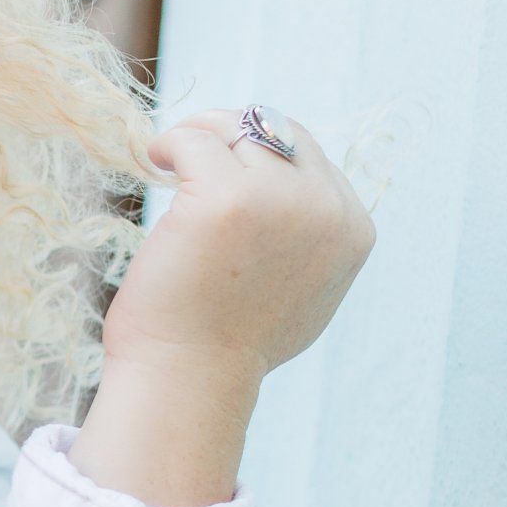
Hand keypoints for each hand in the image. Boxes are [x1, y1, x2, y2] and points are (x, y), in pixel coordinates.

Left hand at [68, 106, 375, 506]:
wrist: (190, 378)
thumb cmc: (229, 340)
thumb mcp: (300, 288)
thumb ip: (306, 236)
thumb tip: (284, 187)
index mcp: (352, 229)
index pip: (310, 153)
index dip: (259, 153)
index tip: (220, 173)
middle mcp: (326, 210)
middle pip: (277, 128)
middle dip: (228, 133)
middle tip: (186, 156)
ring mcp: (279, 201)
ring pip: (235, 129)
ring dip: (197, 137)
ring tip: (167, 162)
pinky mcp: (226, 198)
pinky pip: (195, 140)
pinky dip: (169, 144)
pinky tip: (154, 162)